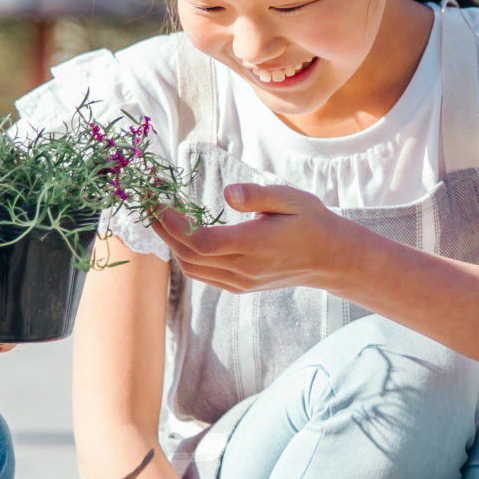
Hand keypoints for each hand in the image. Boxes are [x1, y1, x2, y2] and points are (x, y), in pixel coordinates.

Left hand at [157, 185, 361, 295]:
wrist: (330, 259)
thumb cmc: (311, 221)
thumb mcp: (292, 198)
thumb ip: (258, 196)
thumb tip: (228, 192)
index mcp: (256, 245)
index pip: (201, 241)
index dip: (173, 224)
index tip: (157, 200)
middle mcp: (245, 269)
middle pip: (189, 255)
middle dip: (163, 229)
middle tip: (148, 202)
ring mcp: (241, 282)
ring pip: (192, 268)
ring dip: (170, 244)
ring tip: (158, 216)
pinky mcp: (239, 286)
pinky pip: (203, 275)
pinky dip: (184, 256)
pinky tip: (179, 236)